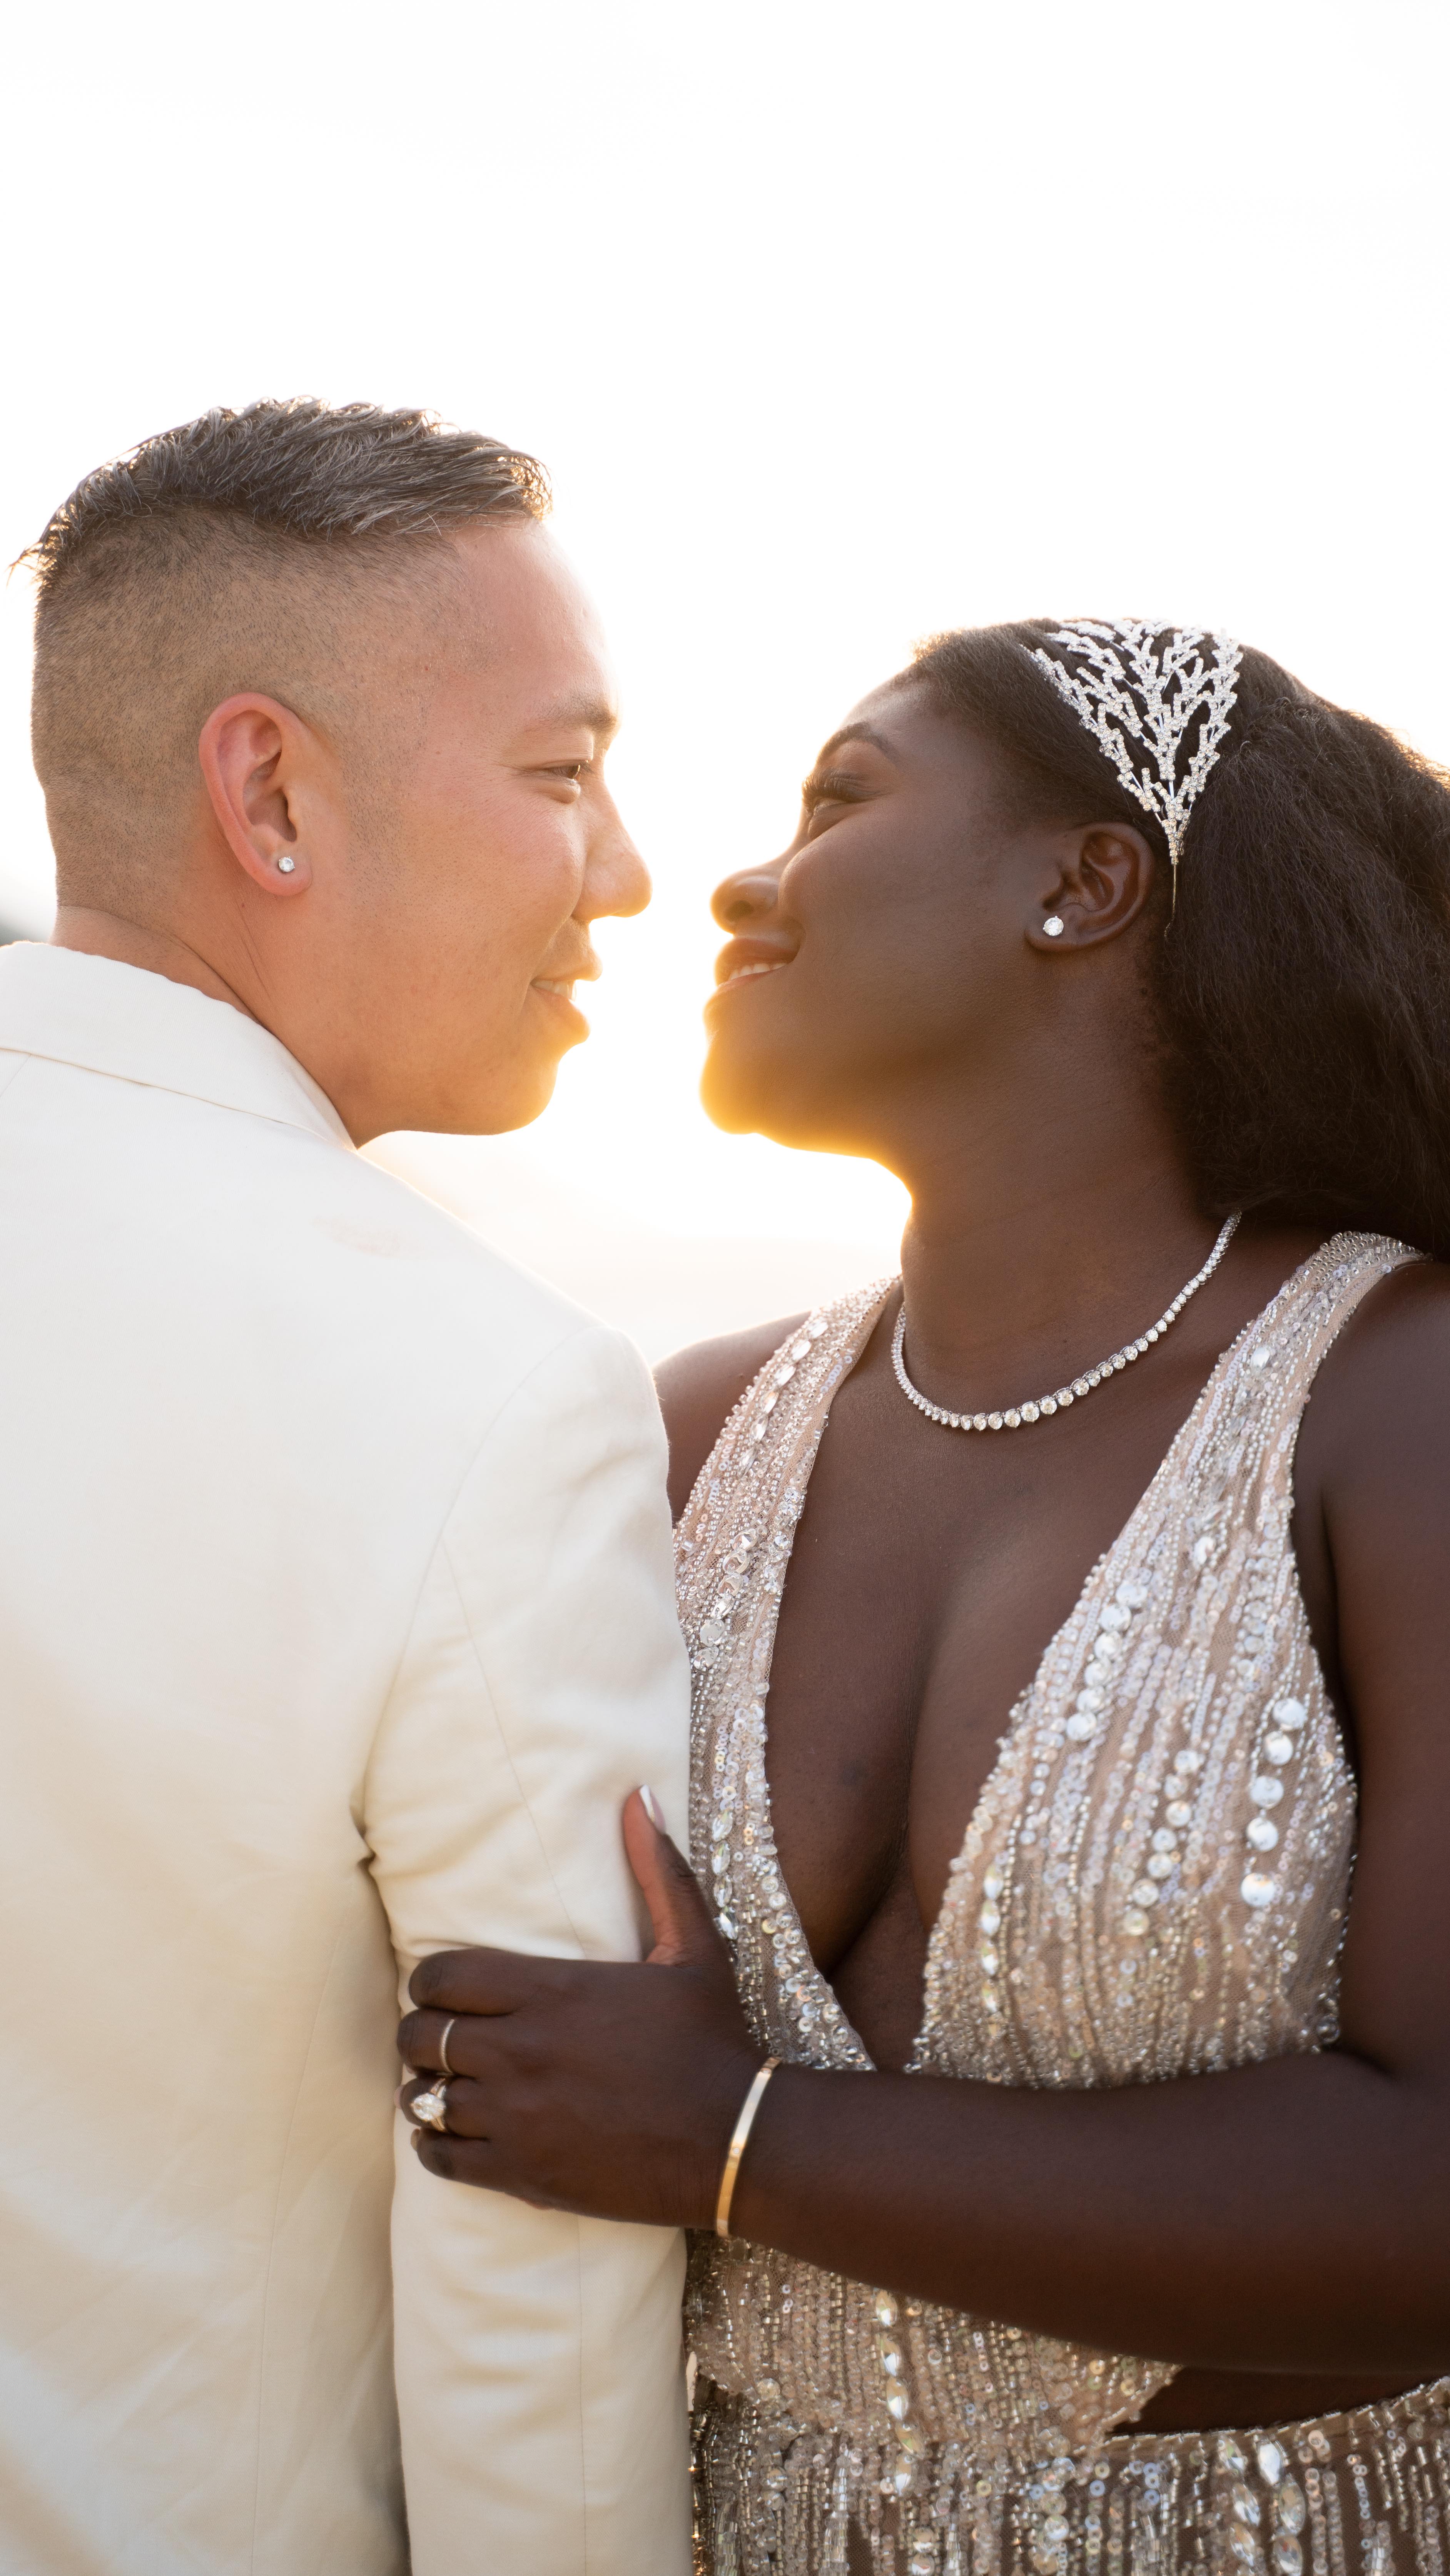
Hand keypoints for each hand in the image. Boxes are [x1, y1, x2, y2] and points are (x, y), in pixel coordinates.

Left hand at [397, 1790, 760, 2227]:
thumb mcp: (694, 1946)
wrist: (738, 2138)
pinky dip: (435, 2144)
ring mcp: (516, 2116)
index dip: (431, 1981)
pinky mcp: (521, 2173)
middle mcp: (521, 2050)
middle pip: (420, 2035)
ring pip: (422, 2096)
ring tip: (446, 2083)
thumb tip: (642, 1795)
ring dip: (427, 2087)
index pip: (442, 1976)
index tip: (446, 1989)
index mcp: (552, 1990)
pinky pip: (440, 2156)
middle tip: (444, 2035)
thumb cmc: (714, 2038)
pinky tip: (453, 2134)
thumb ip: (659, 1870)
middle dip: (423, 2031)